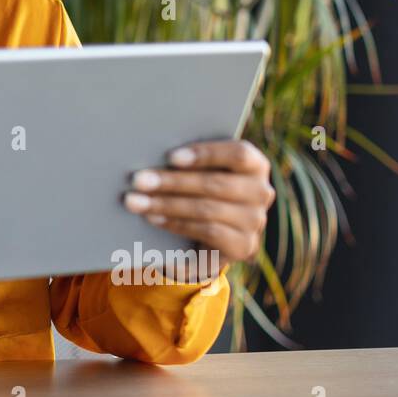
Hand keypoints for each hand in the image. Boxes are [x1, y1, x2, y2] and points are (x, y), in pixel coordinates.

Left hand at [123, 139, 274, 281]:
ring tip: (136, 201)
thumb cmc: (199, 188)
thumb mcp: (200, 171)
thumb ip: (189, 161)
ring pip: (207, 209)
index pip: (238, 154)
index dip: (205, 154)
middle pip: (216, 184)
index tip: (170, 157)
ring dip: (166, 204)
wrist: (211, 234)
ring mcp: (255, 221)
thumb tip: (150, 150)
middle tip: (137, 180)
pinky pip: (208, 232)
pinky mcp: (243, 246)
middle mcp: (261, 192)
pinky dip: (176, 224)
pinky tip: (153, 218)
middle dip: (172, 181)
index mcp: (255, 164)